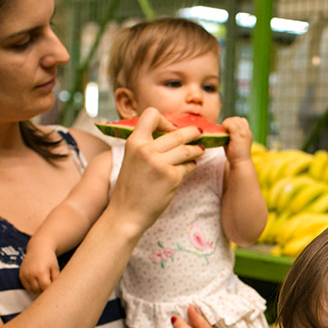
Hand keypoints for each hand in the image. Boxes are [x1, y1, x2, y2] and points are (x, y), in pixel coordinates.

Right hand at [19, 241, 58, 293]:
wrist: (38, 248)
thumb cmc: (49, 258)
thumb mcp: (55, 268)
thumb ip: (56, 280)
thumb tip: (55, 291)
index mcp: (41, 271)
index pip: (45, 288)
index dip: (50, 289)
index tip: (53, 287)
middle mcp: (31, 273)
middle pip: (38, 290)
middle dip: (44, 289)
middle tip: (48, 284)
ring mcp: (24, 274)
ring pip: (32, 290)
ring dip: (38, 289)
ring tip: (43, 282)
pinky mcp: (20, 275)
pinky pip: (26, 287)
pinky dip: (32, 287)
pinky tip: (37, 281)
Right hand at [109, 107, 204, 228]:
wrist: (127, 213)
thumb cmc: (130, 187)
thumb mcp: (132, 158)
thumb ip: (146, 145)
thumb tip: (171, 133)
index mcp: (134, 142)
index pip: (151, 114)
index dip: (165, 120)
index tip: (171, 129)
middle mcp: (146, 150)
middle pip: (177, 133)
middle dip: (193, 132)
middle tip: (200, 132)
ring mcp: (160, 163)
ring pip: (187, 149)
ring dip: (197, 149)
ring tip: (201, 150)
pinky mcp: (171, 177)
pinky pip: (188, 166)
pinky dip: (191, 165)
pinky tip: (191, 166)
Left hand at [222, 117, 254, 166]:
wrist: (240, 163)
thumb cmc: (235, 155)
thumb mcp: (234, 142)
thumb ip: (231, 134)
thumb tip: (222, 128)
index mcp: (247, 133)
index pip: (240, 120)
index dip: (232, 123)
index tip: (227, 131)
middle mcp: (247, 131)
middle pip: (236, 118)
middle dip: (229, 122)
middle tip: (225, 132)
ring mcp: (244, 132)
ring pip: (234, 120)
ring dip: (227, 124)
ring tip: (224, 133)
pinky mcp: (239, 134)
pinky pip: (231, 124)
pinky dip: (225, 126)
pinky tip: (224, 134)